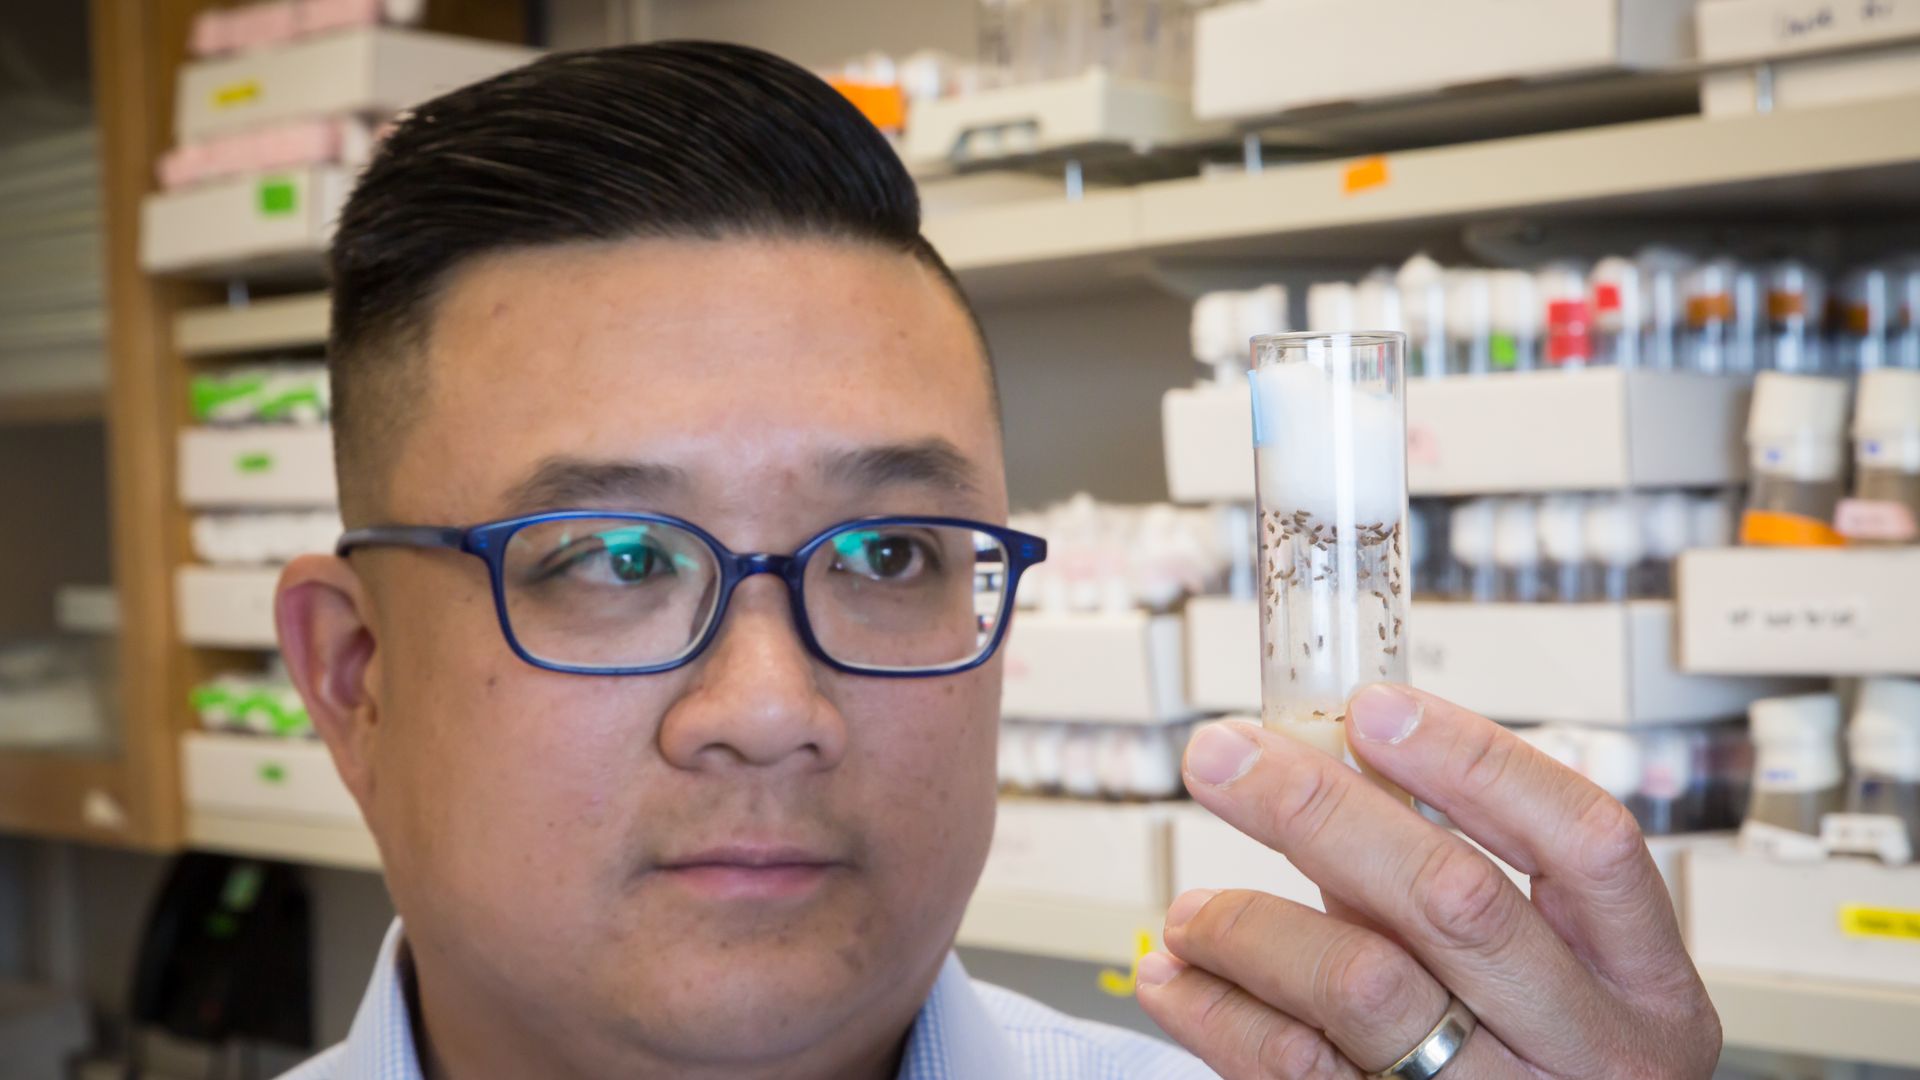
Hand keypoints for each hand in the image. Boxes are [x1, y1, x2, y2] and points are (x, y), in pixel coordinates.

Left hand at [1134, 685, 1719, 1078]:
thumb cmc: (1522, 1066)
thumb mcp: (1530, 974)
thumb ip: (1442, 879)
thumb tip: (1326, 760)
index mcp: (1641, 985)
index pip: (1582, 839)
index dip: (1473, 759)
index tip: (1370, 708)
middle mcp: (1590, 1049)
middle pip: (1454, 899)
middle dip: (1318, 809)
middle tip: (1225, 758)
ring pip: (1363, 985)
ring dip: (1249, 925)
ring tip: (1190, 913)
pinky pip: (1294, 1068)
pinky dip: (1216, 1011)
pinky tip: (1177, 980)